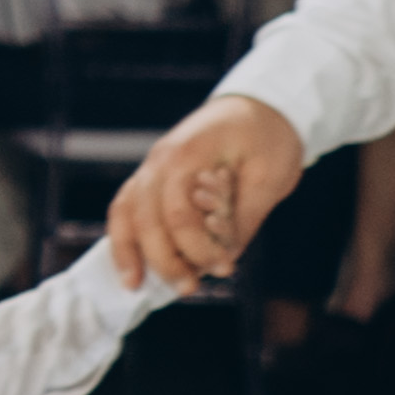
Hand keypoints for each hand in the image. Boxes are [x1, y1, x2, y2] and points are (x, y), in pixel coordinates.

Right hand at [105, 93, 301, 297]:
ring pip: (124, 211)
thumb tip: (223, 257)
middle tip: (189, 288)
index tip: (226, 268)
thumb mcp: (270, 177)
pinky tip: (130, 266)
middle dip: (164, 259)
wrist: (263, 106)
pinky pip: (127, 207)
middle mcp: (161, 159)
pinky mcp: (155, 176)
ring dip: (129, 251)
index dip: (197, 247)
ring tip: (136, 285)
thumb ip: (243, 217)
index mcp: (188, 153)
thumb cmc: (270, 138)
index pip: (177, 213)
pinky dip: (124, 237)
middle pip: (144, 217)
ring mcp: (153, 166)